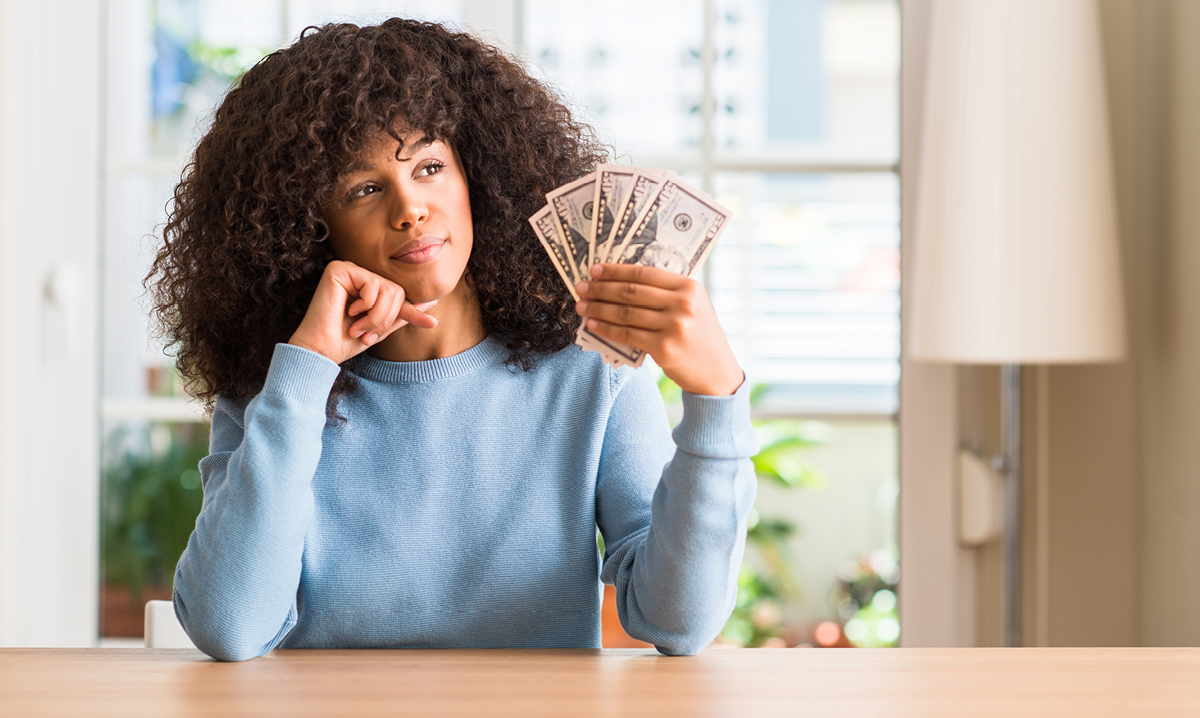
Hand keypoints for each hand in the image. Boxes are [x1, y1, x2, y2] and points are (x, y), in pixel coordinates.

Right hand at [289, 260, 436, 363]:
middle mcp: (359, 275)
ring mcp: (349, 270)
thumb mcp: (381, 327)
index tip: (431, 324)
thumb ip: (403, 313)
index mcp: (368, 287)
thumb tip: (432, 301)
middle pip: (397, 292)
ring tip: (357, 327)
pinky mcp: (340, 269)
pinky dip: (366, 305)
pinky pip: (373, 285)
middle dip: (385, 319)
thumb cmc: (346, 341)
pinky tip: (348, 311)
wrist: (321, 350)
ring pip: (388, 290)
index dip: (413, 312)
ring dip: (376, 316)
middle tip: (367, 334)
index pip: (399, 296)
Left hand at [575, 263, 743, 395]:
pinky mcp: (664, 348)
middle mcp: (683, 304)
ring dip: (599, 309)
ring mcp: (674, 326)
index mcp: (689, 287)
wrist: (717, 373)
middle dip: (601, 289)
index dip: (615, 271)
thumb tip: (620, 283)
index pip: (644, 273)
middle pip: (631, 292)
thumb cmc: (699, 338)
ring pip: (625, 313)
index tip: (595, 270)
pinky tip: (593, 324)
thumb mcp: (692, 307)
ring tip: (582, 307)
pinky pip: (627, 335)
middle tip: (581, 288)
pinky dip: (606, 329)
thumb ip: (666, 293)